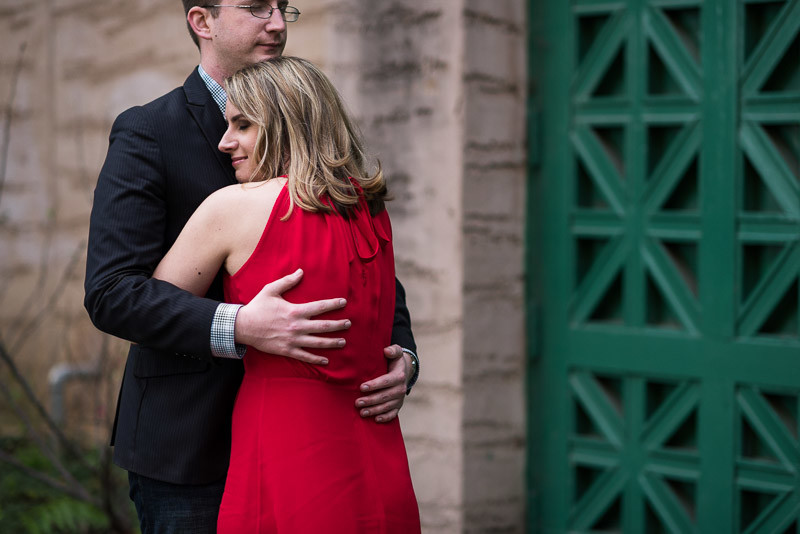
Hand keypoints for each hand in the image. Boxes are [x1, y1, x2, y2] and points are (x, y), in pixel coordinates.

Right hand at [234, 269, 349, 363]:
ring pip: (317, 342)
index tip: (344, 303)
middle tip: (349, 324)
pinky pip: (305, 356)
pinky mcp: (287, 350)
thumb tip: (301, 271)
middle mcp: (296, 326)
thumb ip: (287, 281)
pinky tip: (326, 360)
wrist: (243, 327)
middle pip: (323, 326)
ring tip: (343, 341)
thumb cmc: (257, 307)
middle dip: (338, 325)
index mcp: (294, 311)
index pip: (319, 307)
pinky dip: (316, 359)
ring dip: (332, 342)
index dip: (333, 304)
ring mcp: (292, 340)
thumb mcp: (271, 290)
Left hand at [355, 345, 411, 422]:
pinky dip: (385, 418)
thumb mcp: (396, 352)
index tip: (362, 387)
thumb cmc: (395, 361)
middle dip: (371, 400)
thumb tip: (386, 351)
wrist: (404, 371)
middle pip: (385, 396)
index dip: (374, 385)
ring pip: (387, 406)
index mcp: (399, 375)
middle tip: (357, 402)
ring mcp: (400, 398)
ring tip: (362, 412)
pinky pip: (393, 414)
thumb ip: (393, 350)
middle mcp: (401, 388)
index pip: (386, 381)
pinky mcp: (398, 405)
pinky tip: (376, 419)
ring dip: (374, 410)